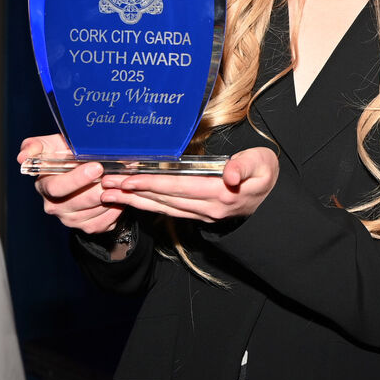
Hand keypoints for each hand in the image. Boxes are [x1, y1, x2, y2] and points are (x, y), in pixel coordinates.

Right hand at [17, 134, 122, 234]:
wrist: (88, 171)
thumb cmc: (68, 155)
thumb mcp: (52, 145)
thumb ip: (35, 146)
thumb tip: (22, 157)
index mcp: (45, 186)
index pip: (56, 188)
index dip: (77, 179)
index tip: (96, 167)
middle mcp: (54, 206)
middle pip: (78, 202)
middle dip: (98, 188)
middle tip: (114, 176)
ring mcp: (70, 219)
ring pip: (94, 213)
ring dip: (110, 198)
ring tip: (120, 183)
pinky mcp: (86, 226)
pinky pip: (104, 223)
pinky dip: (116, 210)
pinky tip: (119, 196)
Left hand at [98, 146, 278, 222]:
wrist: (273, 204)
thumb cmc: (266, 176)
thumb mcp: (263, 164)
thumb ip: (245, 166)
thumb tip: (229, 174)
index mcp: (221, 193)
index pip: (180, 187)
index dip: (153, 183)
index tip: (130, 178)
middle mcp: (208, 208)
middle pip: (164, 199)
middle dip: (134, 192)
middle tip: (106, 185)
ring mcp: (202, 215)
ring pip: (162, 208)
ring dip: (134, 201)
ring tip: (109, 194)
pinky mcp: (198, 216)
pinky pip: (168, 211)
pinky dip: (147, 205)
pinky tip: (133, 200)